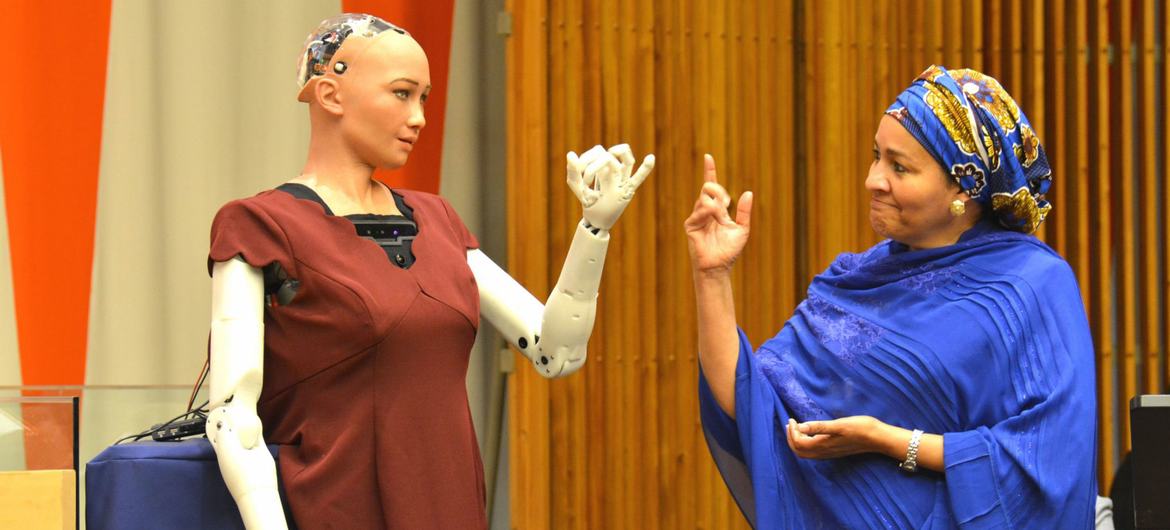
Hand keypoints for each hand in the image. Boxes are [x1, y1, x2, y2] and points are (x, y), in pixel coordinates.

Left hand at [566, 144, 654, 229]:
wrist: (596, 221)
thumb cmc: (589, 201)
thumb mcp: (577, 186)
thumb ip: (573, 171)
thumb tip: (570, 153)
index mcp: (604, 166)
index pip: (598, 151)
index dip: (586, 158)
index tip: (579, 175)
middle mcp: (615, 171)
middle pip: (608, 155)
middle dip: (593, 164)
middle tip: (585, 181)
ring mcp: (623, 180)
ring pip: (627, 160)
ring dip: (620, 153)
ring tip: (611, 154)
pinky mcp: (627, 191)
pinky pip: (638, 179)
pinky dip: (645, 170)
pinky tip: (650, 158)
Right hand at [684, 154, 752, 274]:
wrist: (718, 267)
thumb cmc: (729, 251)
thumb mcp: (742, 229)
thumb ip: (745, 212)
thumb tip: (748, 193)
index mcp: (717, 209)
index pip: (712, 187)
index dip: (710, 171)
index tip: (708, 157)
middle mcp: (705, 210)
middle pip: (708, 188)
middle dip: (718, 190)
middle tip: (726, 203)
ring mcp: (697, 217)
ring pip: (705, 198)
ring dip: (717, 205)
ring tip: (721, 218)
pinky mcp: (691, 224)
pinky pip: (700, 210)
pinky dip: (709, 211)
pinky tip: (714, 216)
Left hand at [785, 415, 887, 459]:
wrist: (878, 438)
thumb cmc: (860, 428)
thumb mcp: (839, 424)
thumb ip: (819, 426)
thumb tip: (800, 427)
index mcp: (823, 445)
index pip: (798, 443)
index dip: (791, 432)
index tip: (792, 419)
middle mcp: (824, 452)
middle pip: (799, 451)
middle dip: (791, 438)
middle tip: (791, 423)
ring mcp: (829, 453)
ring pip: (806, 453)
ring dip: (797, 441)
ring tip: (796, 427)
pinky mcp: (834, 451)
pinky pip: (814, 452)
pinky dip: (806, 443)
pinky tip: (810, 433)